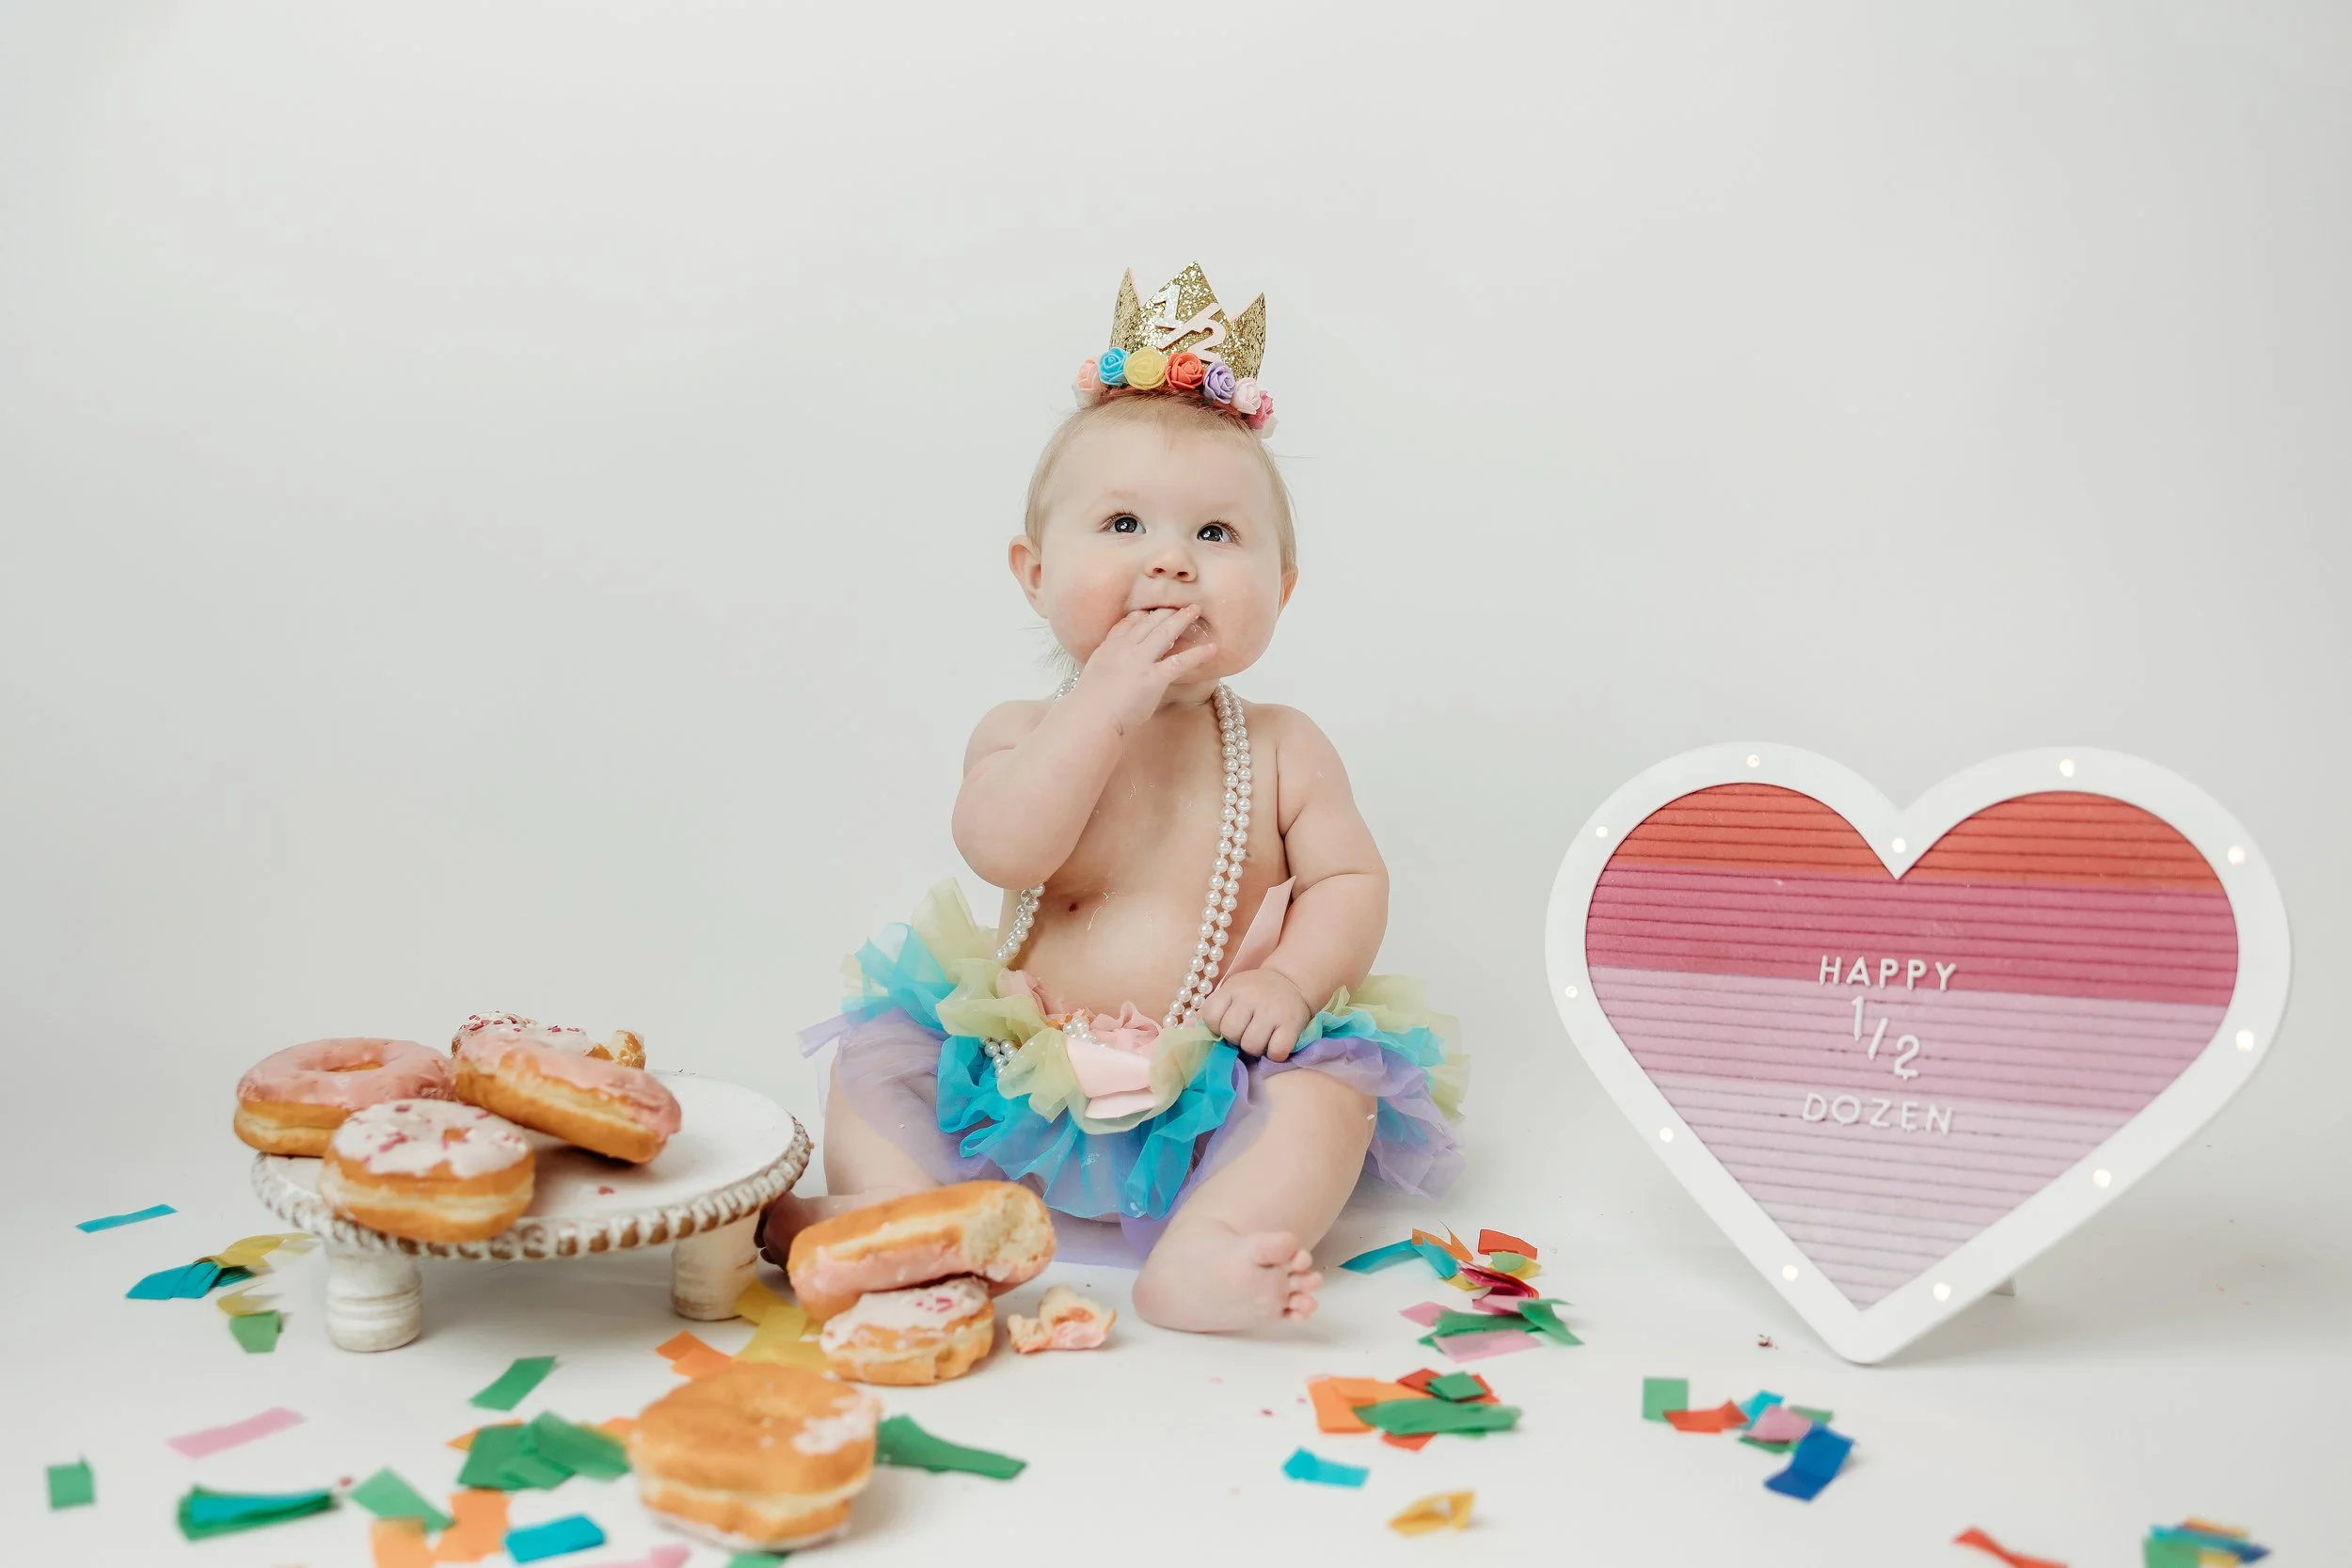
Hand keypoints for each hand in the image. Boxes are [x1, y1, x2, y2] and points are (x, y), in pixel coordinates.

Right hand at [1070, 606, 1217, 734]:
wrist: (1091, 715)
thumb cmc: (1091, 702)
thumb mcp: (1094, 672)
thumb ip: (1108, 661)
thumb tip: (1119, 664)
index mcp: (1110, 647)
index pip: (1128, 624)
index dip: (1143, 616)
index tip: (1152, 610)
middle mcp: (1125, 648)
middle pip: (1149, 622)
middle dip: (1165, 611)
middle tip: (1180, 603)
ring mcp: (1141, 661)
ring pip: (1164, 632)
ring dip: (1182, 619)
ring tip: (1196, 610)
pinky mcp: (1154, 677)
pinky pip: (1180, 662)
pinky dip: (1197, 654)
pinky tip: (1211, 649)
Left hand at [1198, 968, 1315, 1060]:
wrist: (1291, 981)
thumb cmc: (1254, 993)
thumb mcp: (1231, 993)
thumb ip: (1213, 1011)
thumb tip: (1188, 1029)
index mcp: (1232, 989)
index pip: (1211, 1016)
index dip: (1217, 1027)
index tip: (1228, 1024)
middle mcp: (1251, 996)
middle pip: (1231, 1032)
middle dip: (1236, 1038)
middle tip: (1246, 1032)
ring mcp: (1273, 1010)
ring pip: (1252, 1045)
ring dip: (1255, 1048)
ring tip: (1261, 1038)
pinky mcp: (1292, 1023)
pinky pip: (1276, 1051)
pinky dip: (1275, 1053)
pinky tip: (1275, 1044)